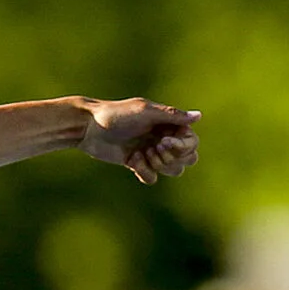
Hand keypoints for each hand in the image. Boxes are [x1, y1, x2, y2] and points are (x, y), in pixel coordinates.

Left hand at [80, 99, 200, 185]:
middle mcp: (164, 139)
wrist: (89, 127)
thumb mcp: (145, 111)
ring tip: (143, 153)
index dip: (183, 146)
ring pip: (173, 170)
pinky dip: (145, 172)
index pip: (193, 142)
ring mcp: (151, 153)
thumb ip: (172, 115)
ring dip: (160, 165)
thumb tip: (199, 116)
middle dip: (173, 157)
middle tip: (155, 147)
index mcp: (170, 125)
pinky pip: (152, 178)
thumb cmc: (117, 114)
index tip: (164, 140)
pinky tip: (132, 159)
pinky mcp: (137, 164)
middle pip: (188, 159)